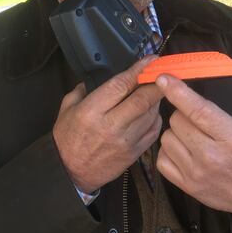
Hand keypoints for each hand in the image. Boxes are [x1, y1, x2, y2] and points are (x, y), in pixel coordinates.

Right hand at [53, 56, 163, 193]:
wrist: (70, 173)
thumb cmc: (67, 139)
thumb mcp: (67, 109)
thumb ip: (81, 91)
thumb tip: (96, 78)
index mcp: (92, 111)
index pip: (122, 85)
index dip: (139, 70)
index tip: (151, 59)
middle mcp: (111, 125)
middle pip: (143, 99)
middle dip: (157, 83)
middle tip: (165, 72)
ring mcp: (125, 141)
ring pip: (151, 114)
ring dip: (157, 100)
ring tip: (156, 91)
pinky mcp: (134, 154)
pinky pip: (153, 131)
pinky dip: (156, 118)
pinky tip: (151, 112)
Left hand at [155, 60, 231, 222]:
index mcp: (231, 137)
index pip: (198, 110)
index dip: (177, 91)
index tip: (163, 78)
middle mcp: (211, 156)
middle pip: (177, 120)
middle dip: (182, 111)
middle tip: (195, 115)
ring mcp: (196, 173)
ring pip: (167, 138)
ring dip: (175, 131)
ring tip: (192, 133)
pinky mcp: (187, 186)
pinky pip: (162, 159)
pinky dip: (169, 151)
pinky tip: (184, 149)